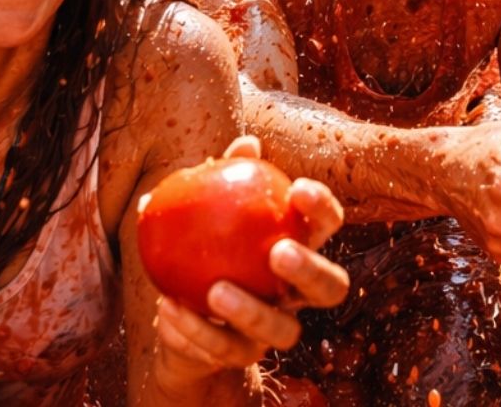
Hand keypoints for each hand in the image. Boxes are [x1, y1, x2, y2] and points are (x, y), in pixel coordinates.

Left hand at [150, 136, 349, 390]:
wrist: (183, 314)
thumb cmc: (204, 246)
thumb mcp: (208, 210)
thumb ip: (226, 177)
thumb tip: (247, 143)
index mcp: (298, 248)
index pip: (325, 227)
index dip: (322, 209)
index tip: (298, 188)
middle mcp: (297, 294)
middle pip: (331, 288)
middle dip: (310, 270)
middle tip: (277, 252)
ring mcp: (273, 330)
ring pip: (284, 331)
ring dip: (253, 312)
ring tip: (216, 290)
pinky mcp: (240, 356)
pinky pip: (223, 347)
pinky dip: (195, 330)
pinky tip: (169, 308)